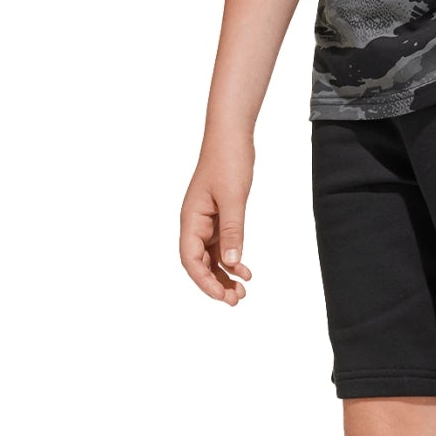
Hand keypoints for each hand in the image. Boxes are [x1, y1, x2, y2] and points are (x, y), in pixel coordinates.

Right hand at [180, 144, 254, 304]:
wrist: (232, 136)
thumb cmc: (228, 161)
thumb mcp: (233, 198)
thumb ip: (233, 231)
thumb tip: (230, 264)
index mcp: (191, 219)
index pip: (190, 259)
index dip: (204, 281)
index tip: (221, 296)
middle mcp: (194, 223)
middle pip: (199, 263)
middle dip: (215, 284)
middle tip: (237, 300)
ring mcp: (206, 221)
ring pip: (211, 257)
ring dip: (224, 276)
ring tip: (242, 291)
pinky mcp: (218, 216)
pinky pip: (221, 245)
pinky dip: (232, 260)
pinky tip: (245, 271)